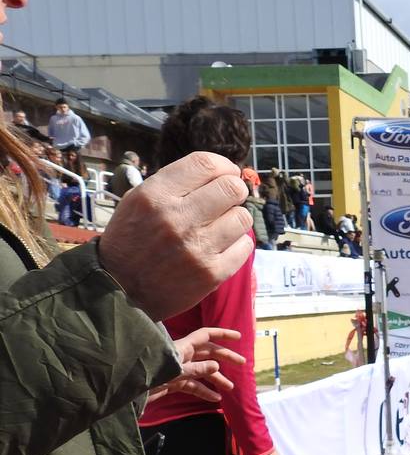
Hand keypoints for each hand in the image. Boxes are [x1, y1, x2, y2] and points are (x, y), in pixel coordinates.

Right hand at [99, 152, 252, 320]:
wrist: (119, 290)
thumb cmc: (133, 240)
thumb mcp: (138, 201)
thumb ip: (176, 184)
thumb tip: (223, 171)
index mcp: (155, 195)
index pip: (206, 164)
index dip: (224, 166)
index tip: (227, 173)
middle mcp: (176, 219)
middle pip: (232, 188)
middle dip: (234, 191)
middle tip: (226, 200)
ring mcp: (196, 247)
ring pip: (243, 217)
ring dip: (235, 219)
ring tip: (218, 226)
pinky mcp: (211, 273)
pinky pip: (245, 246)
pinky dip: (237, 244)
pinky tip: (219, 247)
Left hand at [145, 327, 245, 403]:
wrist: (128, 390)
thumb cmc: (150, 374)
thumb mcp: (175, 371)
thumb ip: (196, 369)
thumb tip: (216, 366)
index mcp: (183, 347)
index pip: (206, 335)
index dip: (222, 334)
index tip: (239, 337)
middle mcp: (182, 356)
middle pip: (208, 353)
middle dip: (225, 357)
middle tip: (242, 364)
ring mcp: (178, 369)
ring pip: (202, 371)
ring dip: (216, 379)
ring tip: (230, 388)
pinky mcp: (172, 383)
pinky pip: (193, 385)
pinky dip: (204, 392)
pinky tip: (215, 399)